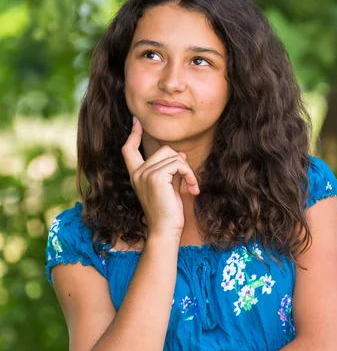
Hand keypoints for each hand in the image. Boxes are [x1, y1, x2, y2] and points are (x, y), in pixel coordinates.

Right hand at [121, 116, 199, 237]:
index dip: (132, 134)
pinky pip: (179, 164)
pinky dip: (190, 175)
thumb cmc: (168, 212)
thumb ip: (169, 169)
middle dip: (180, 162)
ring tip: (191, 187)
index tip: (136, 121)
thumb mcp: (167, 187)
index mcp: (136, 174)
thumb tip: (180, 154)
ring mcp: (145, 174)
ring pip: (173, 156)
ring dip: (187, 171)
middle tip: (187, 179)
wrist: (165, 230)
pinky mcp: (156, 177)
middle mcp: (138, 173)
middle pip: (164, 149)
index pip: (129, 149)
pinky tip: (193, 189)